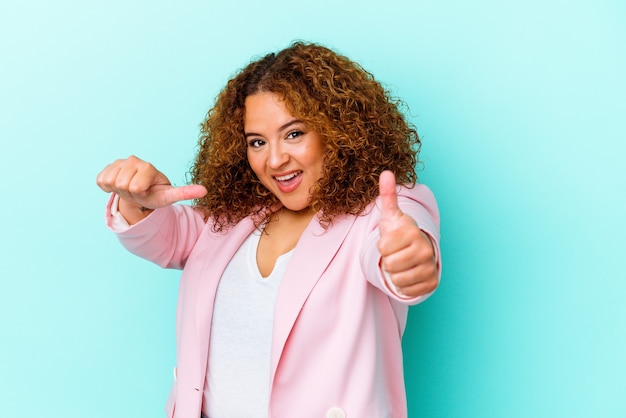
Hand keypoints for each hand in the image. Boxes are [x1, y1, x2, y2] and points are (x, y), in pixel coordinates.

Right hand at [96, 155, 206, 222]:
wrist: (140, 191)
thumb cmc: (155, 193)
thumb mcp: (169, 196)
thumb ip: (184, 192)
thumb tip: (205, 191)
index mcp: (148, 167)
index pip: (136, 186)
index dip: (140, 193)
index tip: (146, 191)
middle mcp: (133, 160)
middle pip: (122, 184)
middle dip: (129, 193)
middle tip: (137, 191)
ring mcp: (119, 162)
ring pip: (109, 182)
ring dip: (118, 191)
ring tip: (129, 188)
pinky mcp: (107, 167)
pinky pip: (100, 181)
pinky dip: (107, 188)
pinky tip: (118, 186)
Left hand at [377, 170, 437, 297]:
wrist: (417, 251)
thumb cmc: (400, 233)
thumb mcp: (391, 215)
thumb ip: (387, 195)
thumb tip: (386, 172)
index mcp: (412, 232)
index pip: (383, 248)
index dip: (382, 246)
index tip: (391, 241)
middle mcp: (425, 250)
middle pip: (389, 265)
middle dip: (388, 260)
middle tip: (397, 253)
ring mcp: (430, 267)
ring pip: (396, 279)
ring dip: (395, 273)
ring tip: (402, 263)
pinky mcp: (431, 284)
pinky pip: (406, 290)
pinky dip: (404, 285)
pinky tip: (409, 273)